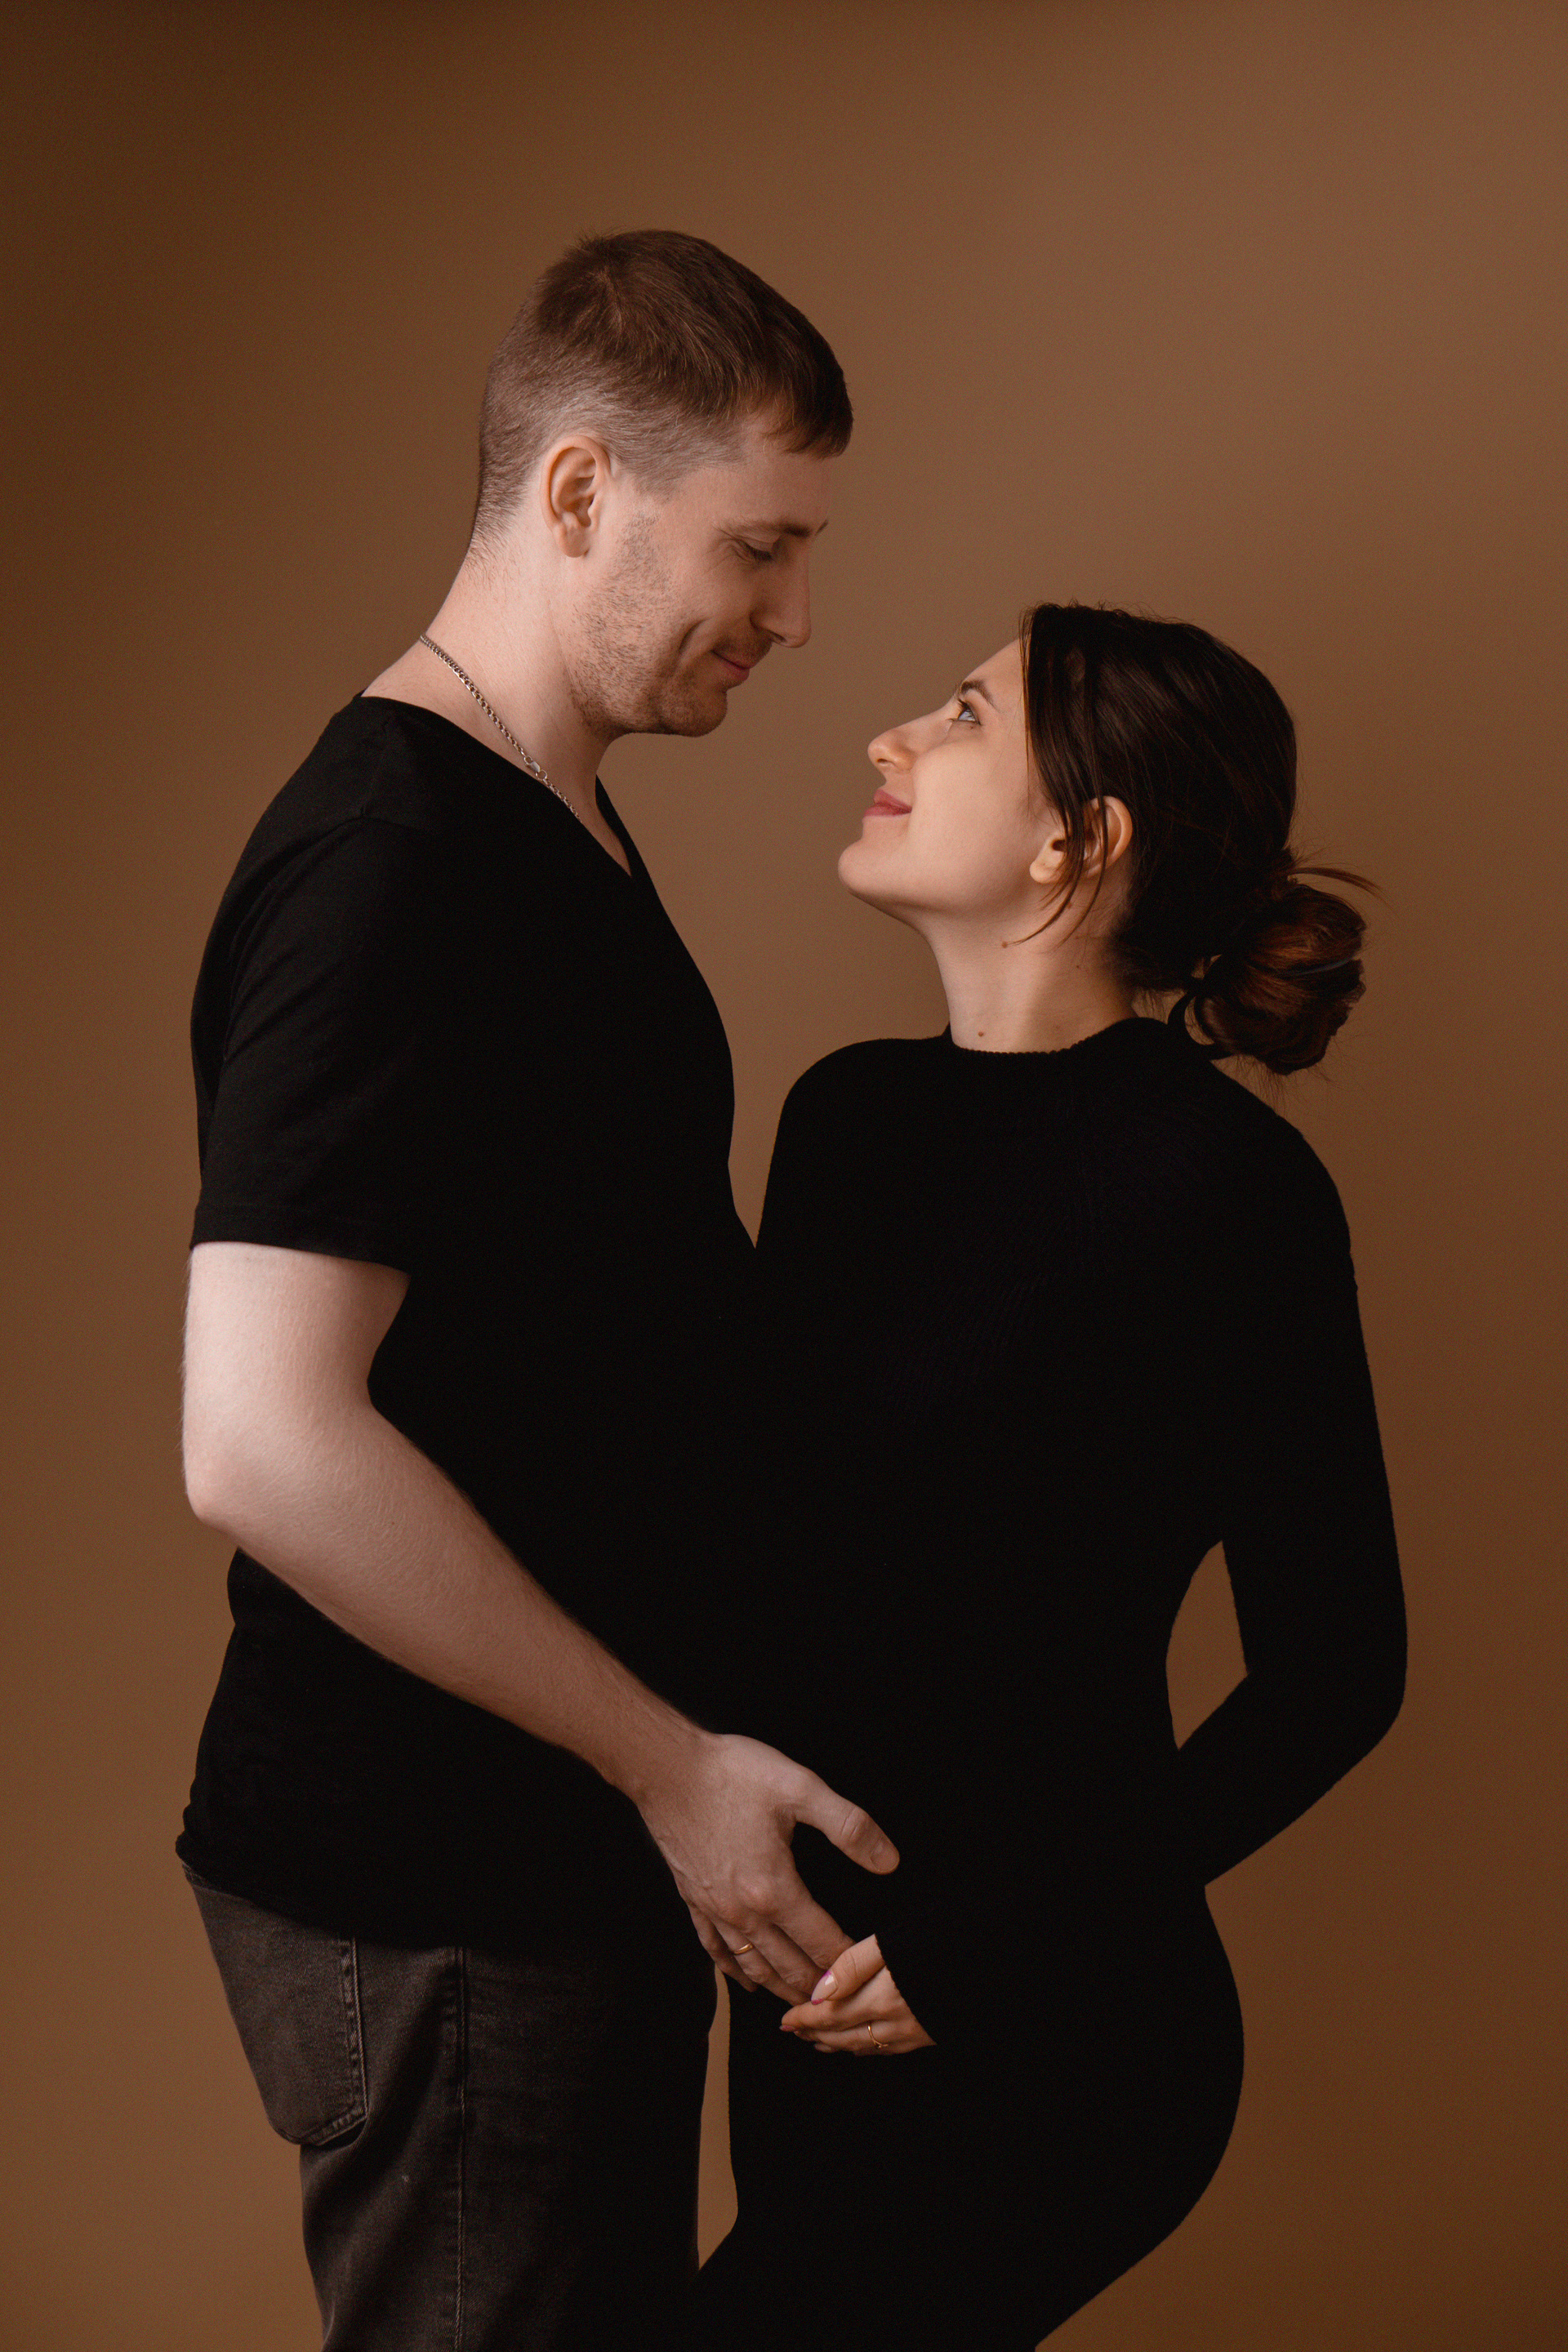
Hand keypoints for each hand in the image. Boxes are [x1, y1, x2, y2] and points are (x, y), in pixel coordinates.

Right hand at [636, 1731, 898, 2000]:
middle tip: (839, 2007)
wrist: (666, 1768)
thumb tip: (889, 1861)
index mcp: (774, 1888)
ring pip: (752, 1966)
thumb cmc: (733, 1774)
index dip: (846, 1963)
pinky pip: (715, 1950)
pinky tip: (746, 1980)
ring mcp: (713, 1910)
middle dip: (815, 1989)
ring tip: (801, 2004)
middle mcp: (743, 1911)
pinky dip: (734, 1972)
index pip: (820, 1941)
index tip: (864, 1976)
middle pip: (787, 1966)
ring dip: (779, 1989)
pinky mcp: (692, 1900)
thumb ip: (849, 1826)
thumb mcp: (800, 1788)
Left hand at [779, 1932, 933, 2054]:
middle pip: (844, 2035)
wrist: (1001, 1954)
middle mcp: (896, 2022)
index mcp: (883, 1998)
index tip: (784, 2018)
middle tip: (791, 2031)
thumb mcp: (893, 1940)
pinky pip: (888, 2049)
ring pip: (865, 2046)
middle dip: (815, 2033)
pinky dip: (864, 2049)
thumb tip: (819, 1992)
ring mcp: (915, 2033)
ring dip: (837, 2044)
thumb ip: (853, 1964)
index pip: (831, 2015)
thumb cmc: (946, 1937)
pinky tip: (859, 2045)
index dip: (805, 2018)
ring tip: (817, 2041)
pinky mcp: (931, 2034)